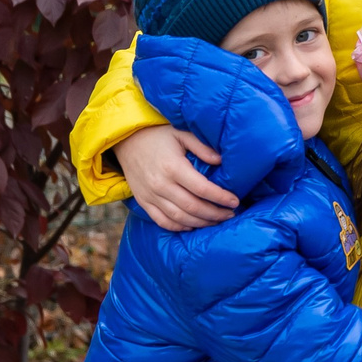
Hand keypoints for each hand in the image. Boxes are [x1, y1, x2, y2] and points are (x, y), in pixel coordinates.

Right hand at [115, 124, 237, 230]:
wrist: (126, 140)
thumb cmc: (158, 135)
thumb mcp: (181, 134)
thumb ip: (202, 147)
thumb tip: (221, 161)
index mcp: (173, 167)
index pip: (202, 188)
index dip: (221, 197)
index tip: (235, 201)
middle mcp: (161, 184)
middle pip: (193, 207)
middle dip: (215, 213)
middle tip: (230, 214)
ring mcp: (150, 195)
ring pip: (180, 217)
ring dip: (201, 222)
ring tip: (217, 220)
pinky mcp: (143, 201)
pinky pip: (162, 221)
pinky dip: (179, 226)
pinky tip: (193, 225)